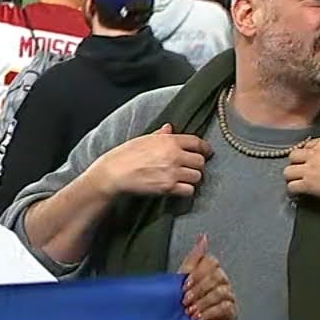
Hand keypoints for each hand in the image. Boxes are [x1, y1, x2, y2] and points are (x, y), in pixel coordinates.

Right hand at [89, 124, 213, 197]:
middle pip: (200, 161)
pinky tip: (179, 189)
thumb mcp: (143, 139)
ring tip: (184, 179)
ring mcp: (172, 172)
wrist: (113, 173)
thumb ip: (160, 135)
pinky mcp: (168, 187)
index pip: (197, 142)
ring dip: (192, 179)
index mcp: (169, 140)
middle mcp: (174, 155)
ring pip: (197, 176)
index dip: (205, 149)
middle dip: (197, 165)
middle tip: (191, 168)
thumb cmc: (124, 155)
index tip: (206, 153)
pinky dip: (186, 191)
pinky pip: (189, 190)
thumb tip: (169, 128)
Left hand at [178, 234, 237, 319]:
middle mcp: (221, 283)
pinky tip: (199, 317)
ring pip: (221, 291)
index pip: (211, 262)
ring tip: (190, 311)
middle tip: (185, 300)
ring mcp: (228, 297)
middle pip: (217, 276)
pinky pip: (226, 306)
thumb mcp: (182, 276)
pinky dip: (209, 312)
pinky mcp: (231, 313)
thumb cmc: (176, 304)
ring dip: (202, 302)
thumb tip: (203, 238)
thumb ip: (194, 257)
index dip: (196, 274)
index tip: (183, 285)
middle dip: (198, 290)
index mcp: (209, 272)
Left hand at [285, 136, 319, 214]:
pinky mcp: (308, 184)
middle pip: (293, 156)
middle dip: (296, 164)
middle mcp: (316, 153)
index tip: (310, 162)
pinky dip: (292, 191)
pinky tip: (296, 194)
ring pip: (287, 171)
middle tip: (301, 172)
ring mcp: (310, 168)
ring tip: (297, 183)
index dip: (308, 154)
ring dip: (291, 178)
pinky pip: (291, 186)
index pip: (308, 144)